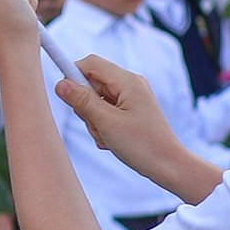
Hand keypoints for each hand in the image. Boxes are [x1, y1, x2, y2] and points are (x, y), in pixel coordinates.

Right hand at [56, 54, 188, 182]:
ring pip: (95, 102)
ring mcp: (130, 98)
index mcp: (127, 81)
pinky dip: (103, 127)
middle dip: (86, 106)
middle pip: (90, 84)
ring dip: (94, 121)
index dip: (72, 74)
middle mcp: (130, 85)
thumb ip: (82, 101)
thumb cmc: (143, 145)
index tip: (63, 94)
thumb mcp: (106, 123)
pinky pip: (105, 113)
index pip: (90, 63)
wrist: (168, 166)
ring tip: (108, 136)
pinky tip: (113, 141)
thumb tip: (60, 83)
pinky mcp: (129, 112)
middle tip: (97, 125)